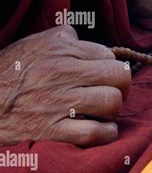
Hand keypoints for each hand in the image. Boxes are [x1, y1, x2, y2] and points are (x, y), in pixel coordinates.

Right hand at [0, 25, 130, 146]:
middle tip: (109, 94)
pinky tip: (100, 130)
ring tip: (101, 112)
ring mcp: (57, 103)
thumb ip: (62, 38)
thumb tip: (84, 38)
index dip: (109, 68)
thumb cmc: (8, 73)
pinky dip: (105, 134)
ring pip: (111, 103)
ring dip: (112, 111)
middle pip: (119, 77)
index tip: (101, 77)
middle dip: (120, 87)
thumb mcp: (32, 45)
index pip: (109, 55)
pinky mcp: (51, 130)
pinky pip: (96, 133)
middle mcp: (61, 73)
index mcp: (60, 49)